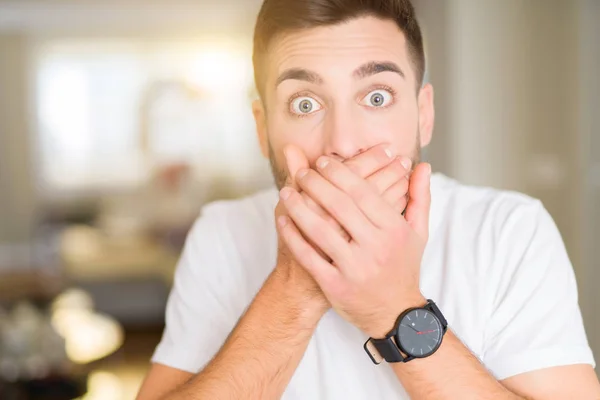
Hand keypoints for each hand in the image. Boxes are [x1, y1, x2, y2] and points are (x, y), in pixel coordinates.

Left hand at [274, 144, 411, 313]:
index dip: (340, 173)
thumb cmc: (404, 267)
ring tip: (286, 191)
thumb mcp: (418, 233)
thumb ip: (419, 197)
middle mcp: (375, 247)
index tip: (322, 161)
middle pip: (339, 206)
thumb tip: (423, 165)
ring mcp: (355, 268)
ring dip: (299, 207)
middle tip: (301, 172)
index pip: (363, 192)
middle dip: (316, 184)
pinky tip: (282, 221)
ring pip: (320, 230)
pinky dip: (293, 237)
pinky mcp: (336, 286)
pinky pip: (309, 257)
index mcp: (394, 230)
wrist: (396, 314)